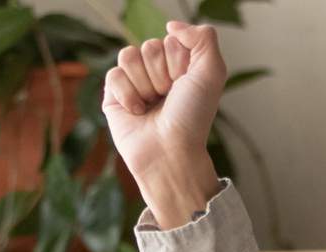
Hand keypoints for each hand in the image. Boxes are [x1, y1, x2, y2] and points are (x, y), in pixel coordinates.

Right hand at [103, 20, 225, 227]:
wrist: (170, 152)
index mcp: (180, 66)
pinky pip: (113, 74)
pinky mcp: (114, 95)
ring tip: (153, 105)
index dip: (178, 63)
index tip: (185, 85)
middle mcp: (158, 72)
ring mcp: (135, 82)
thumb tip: (172, 25)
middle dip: (161, 74)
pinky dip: (128, 94)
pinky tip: (138, 112)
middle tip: (168, 97)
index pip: (171, 41)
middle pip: (149, 46)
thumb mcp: (211, 74)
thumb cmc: (192, 118)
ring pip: (128, 56)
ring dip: (145, 84)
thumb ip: (203, 38)